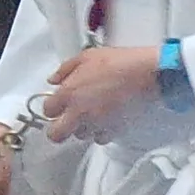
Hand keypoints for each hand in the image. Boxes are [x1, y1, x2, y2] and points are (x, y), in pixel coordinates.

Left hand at [40, 46, 160, 141]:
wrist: (147, 75)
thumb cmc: (120, 62)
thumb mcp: (88, 56)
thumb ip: (65, 69)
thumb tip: (54, 79)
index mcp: (68, 93)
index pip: (48, 110)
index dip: (53, 107)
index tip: (59, 103)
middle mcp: (78, 113)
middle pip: (56, 135)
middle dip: (58, 129)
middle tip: (65, 121)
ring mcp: (95, 124)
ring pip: (80, 136)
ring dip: (83, 127)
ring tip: (92, 115)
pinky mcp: (113, 130)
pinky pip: (100, 137)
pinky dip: (101, 131)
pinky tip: (106, 120)